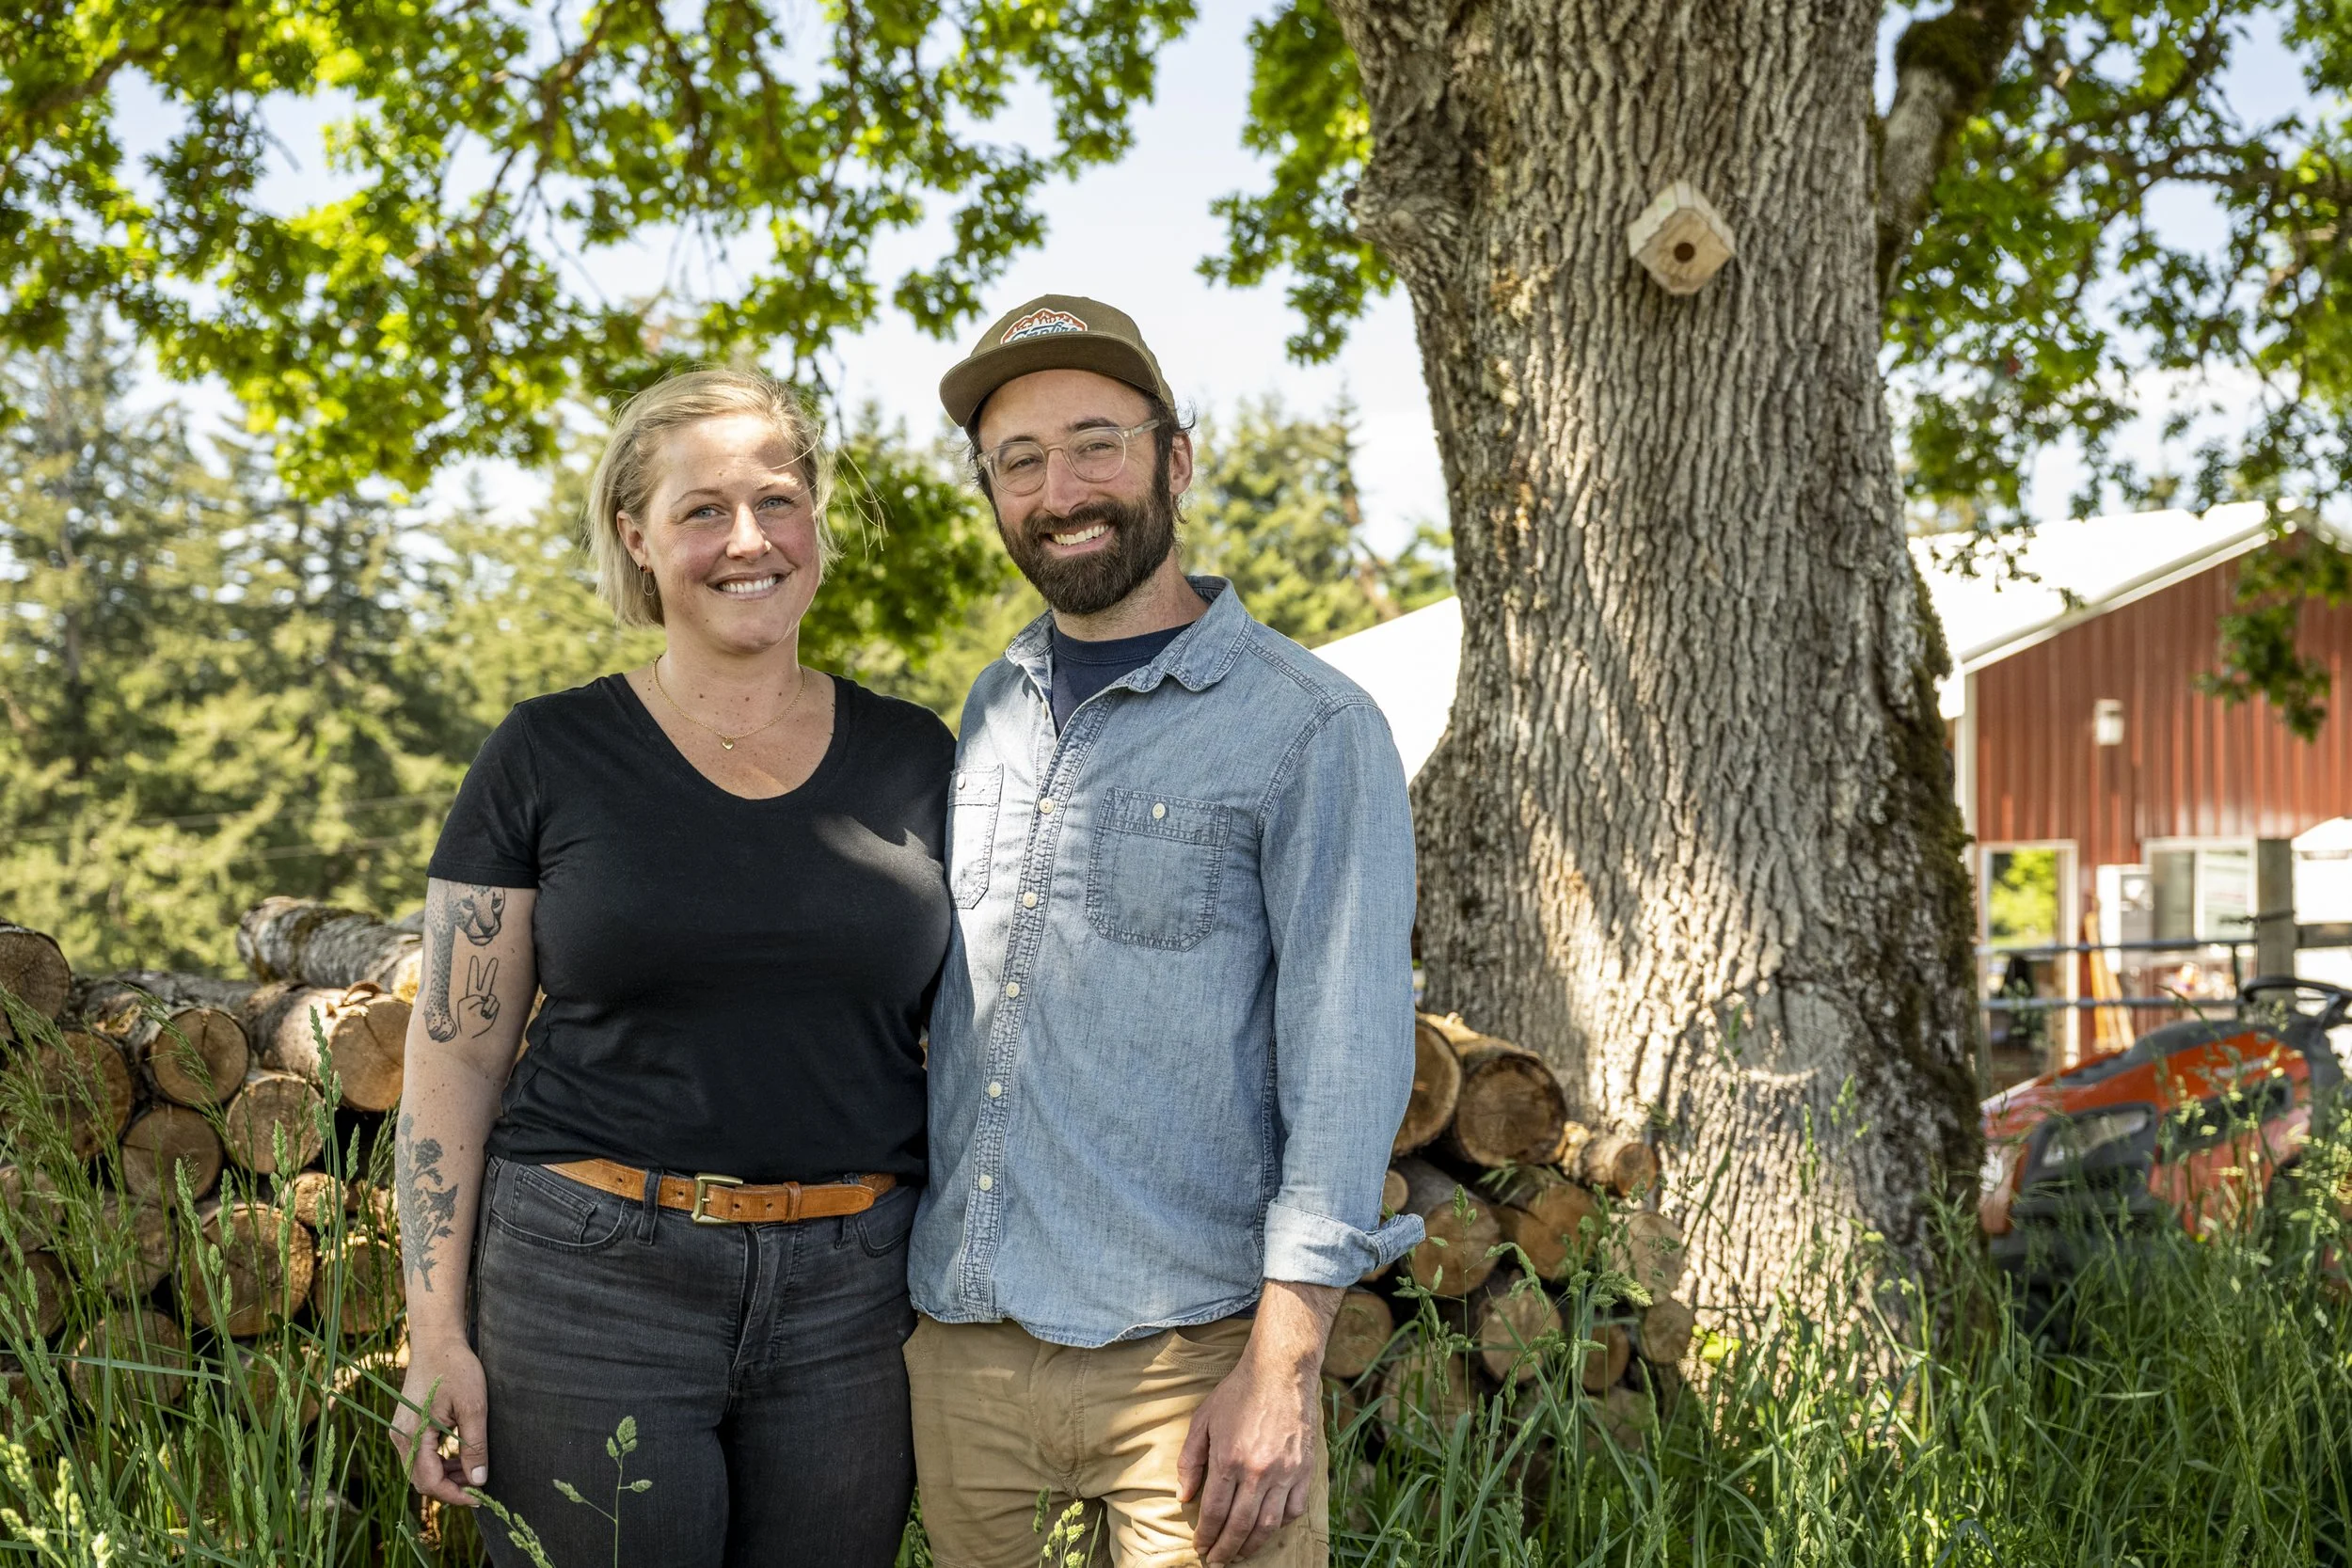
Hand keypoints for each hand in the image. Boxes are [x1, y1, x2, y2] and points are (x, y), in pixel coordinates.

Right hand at [392, 1334, 489, 1506]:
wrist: (436, 1340)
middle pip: (421, 1479)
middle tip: (479, 1486)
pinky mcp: (406, 1424)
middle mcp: (400, 1437)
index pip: (429, 1481)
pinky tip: (460, 1456)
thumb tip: (479, 1480)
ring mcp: (400, 1430)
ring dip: (445, 1474)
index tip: (479, 1498)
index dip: (454, 1494)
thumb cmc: (455, 1368)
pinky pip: (419, 1453)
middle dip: (450, 1487)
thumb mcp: (473, 1407)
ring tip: (473, 1471)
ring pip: (420, 1468)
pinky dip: (439, 1461)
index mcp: (413, 1435)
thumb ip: (475, 1446)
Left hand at [1176, 1282, 1337, 1564]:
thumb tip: (1184, 1498)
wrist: (1280, 1372)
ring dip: (1252, 1545)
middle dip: (1225, 1550)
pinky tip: (1268, 1528)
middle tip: (1216, 1561)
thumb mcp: (1203, 1421)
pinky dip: (1281, 1525)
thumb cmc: (1238, 1393)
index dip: (1206, 1536)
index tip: (1200, 1548)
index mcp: (1229, 1459)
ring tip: (1240, 1553)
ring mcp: (1285, 1473)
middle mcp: (1258, 1472)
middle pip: (1240, 1525)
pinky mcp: (1304, 1470)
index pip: (1214, 1512)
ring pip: (1268, 1525)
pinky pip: (1294, 1510)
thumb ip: (1190, 1461)